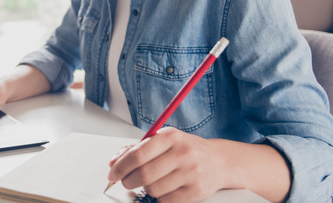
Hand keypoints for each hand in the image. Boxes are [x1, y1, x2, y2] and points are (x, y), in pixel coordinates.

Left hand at [107, 127, 225, 202]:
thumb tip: (114, 162)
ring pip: (153, 189)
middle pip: (143, 174)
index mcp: (170, 136)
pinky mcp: (196, 191)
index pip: (138, 154)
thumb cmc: (186, 150)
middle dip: (128, 181)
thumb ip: (138, 148)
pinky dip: (160, 198)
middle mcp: (182, 153)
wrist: (219, 161)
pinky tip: (165, 189)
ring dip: (146, 189)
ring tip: (152, 182)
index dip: (120, 166)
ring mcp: (191, 173)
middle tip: (125, 182)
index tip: (112, 173)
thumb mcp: (164, 141)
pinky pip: (166, 201)